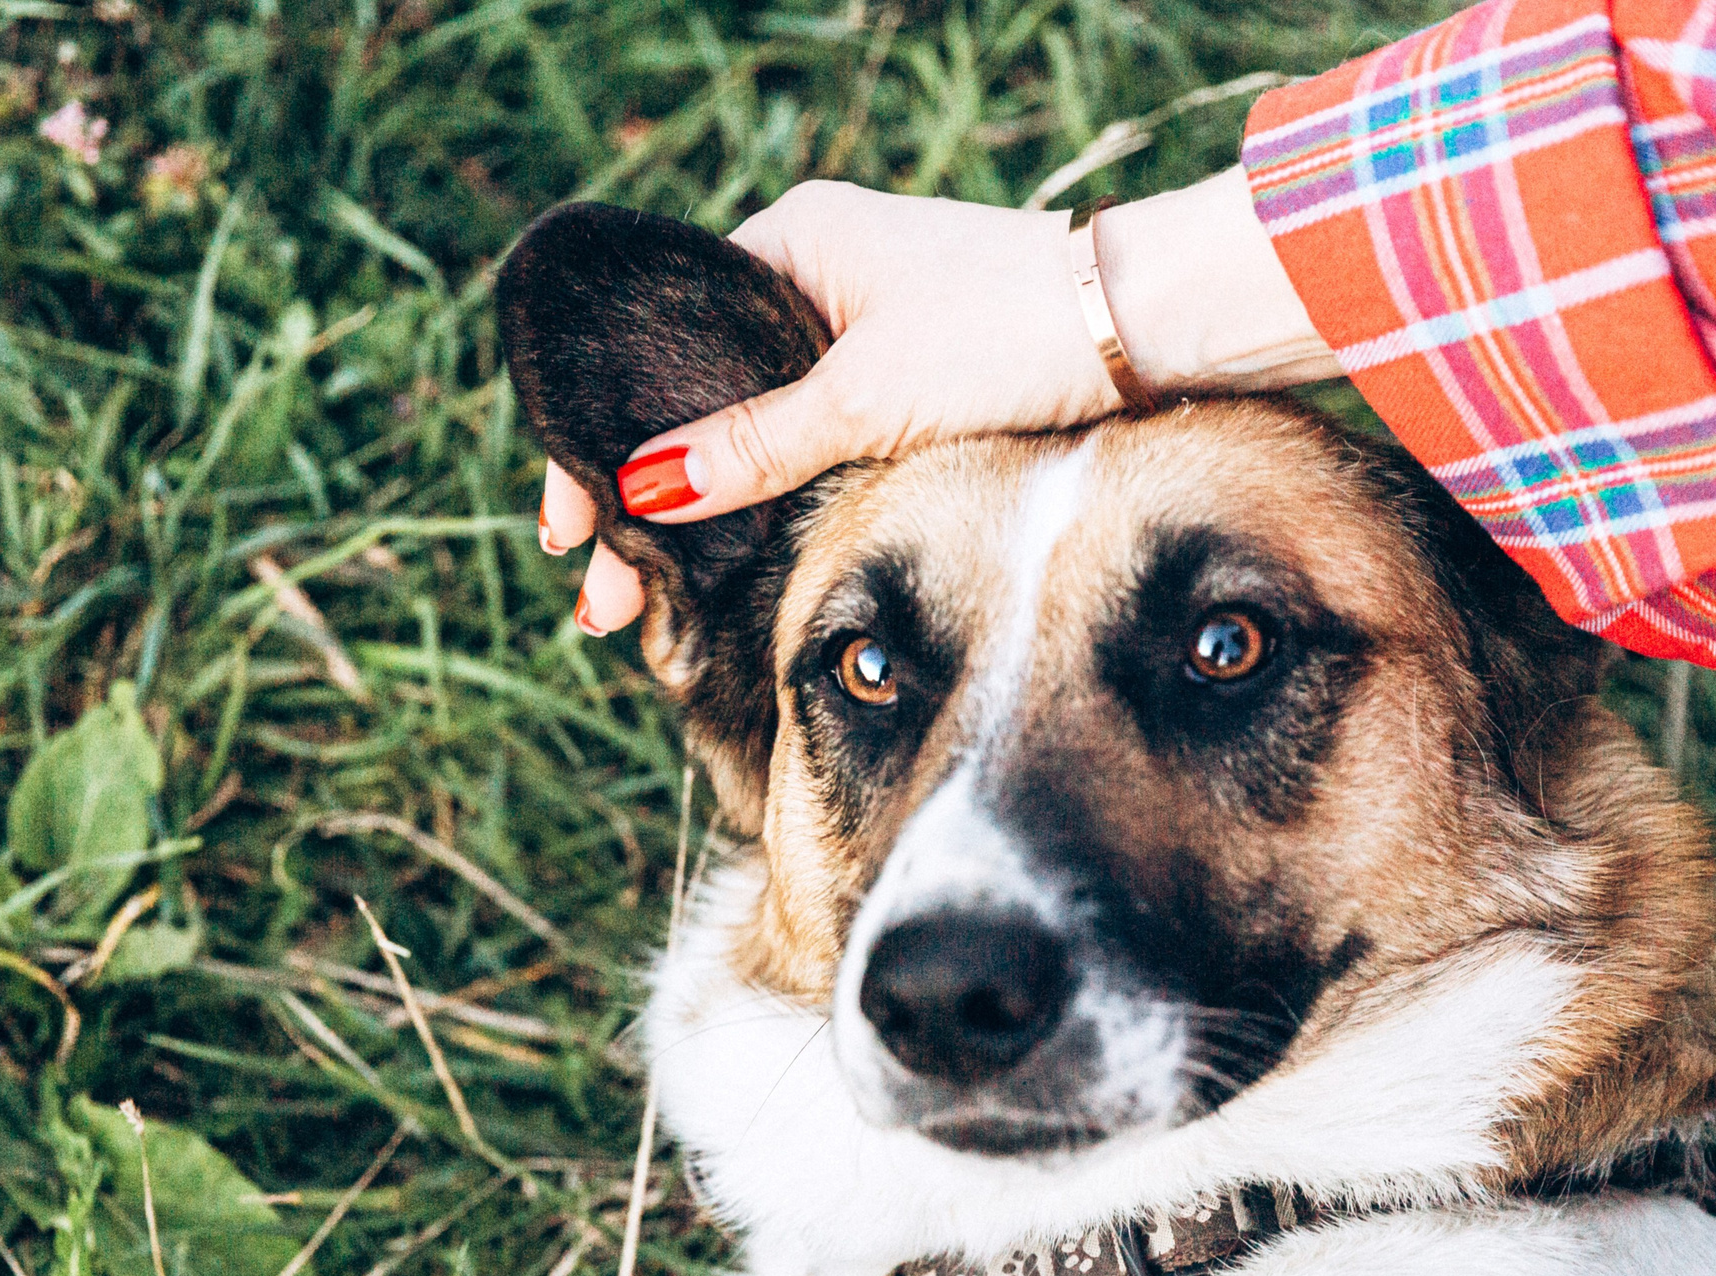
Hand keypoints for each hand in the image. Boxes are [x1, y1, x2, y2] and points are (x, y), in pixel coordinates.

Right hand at [542, 168, 1338, 633]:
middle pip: (693, 393)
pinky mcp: (908, 367)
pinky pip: (806, 432)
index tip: (569, 527)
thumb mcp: (864, 398)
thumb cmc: (1011, 336)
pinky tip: (734, 552)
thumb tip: (644, 489)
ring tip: (650, 593)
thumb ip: (752, 447)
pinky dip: (764, 491)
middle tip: (600, 593)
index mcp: (790, 241)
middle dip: (641, 495)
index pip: (657, 343)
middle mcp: (817, 270)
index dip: (603, 443)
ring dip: (699, 504)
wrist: (1147, 328)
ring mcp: (863, 319)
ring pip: (748, 420)